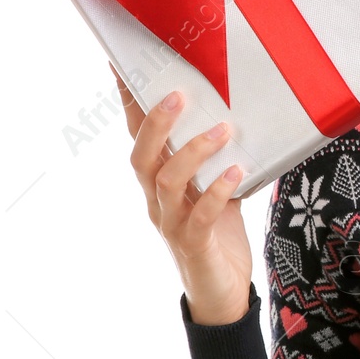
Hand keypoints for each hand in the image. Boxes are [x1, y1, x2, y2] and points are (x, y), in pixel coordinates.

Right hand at [112, 64, 252, 325]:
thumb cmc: (218, 234)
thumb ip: (216, 157)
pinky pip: (200, 215)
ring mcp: (171, 222)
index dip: (129, 104)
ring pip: (166, 181)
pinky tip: (236, 170)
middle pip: (142, 157)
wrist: (222, 292)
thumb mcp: (216, 186)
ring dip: (192, 151)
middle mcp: (157, 200)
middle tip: (178, 94)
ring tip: (222, 130)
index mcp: (159, 181)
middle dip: (156, 124)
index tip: (123, 66)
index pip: (138, 136)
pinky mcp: (194, 244)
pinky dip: (217, 190)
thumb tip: (233, 112)